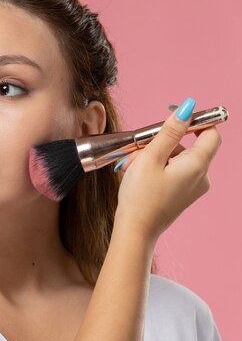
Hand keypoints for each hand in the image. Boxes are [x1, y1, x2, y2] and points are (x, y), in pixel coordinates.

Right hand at [113, 98, 221, 239]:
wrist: (135, 231)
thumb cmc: (140, 197)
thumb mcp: (151, 157)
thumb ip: (170, 131)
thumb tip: (188, 108)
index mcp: (197, 165)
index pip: (210, 133)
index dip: (194, 120)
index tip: (172, 116)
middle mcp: (201, 177)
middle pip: (187, 146)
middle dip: (160, 143)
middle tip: (137, 150)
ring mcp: (192, 188)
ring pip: (176, 159)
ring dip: (153, 156)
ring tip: (130, 166)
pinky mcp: (182, 195)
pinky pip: (173, 172)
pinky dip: (155, 169)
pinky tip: (136, 175)